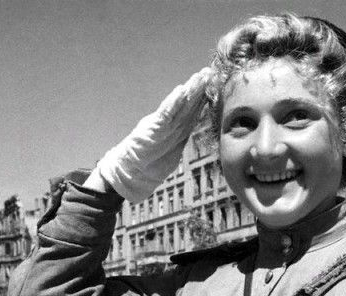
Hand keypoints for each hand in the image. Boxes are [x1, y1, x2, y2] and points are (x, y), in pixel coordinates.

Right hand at [94, 68, 210, 200]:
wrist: (130, 172)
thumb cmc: (150, 164)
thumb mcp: (172, 153)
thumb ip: (181, 140)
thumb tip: (192, 133)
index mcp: (177, 129)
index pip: (194, 111)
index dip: (204, 98)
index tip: (215, 85)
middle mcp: (171, 125)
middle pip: (189, 104)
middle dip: (200, 88)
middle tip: (210, 72)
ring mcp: (163, 126)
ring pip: (181, 106)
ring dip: (191, 91)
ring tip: (199, 76)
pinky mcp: (153, 129)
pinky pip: (166, 114)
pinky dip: (174, 102)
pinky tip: (181, 90)